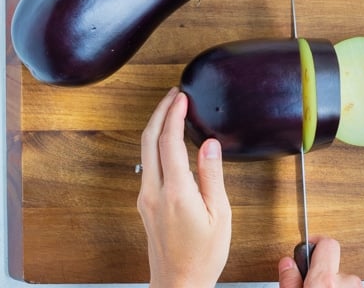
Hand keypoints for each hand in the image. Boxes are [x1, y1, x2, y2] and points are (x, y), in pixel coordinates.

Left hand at [137, 87, 231, 287]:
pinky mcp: (146, 203)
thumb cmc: (202, 256)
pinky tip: (168, 142)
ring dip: (156, 127)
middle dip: (159, 112)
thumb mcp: (219, 215)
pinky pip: (147, 164)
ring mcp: (146, 197)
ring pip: (144, 151)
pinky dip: (156, 144)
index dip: (174, 115)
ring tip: (171, 112)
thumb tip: (209, 145)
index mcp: (176, 192)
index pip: (169, 141)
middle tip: (172, 95)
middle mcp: (154, 192)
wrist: (179, 284)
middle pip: (148, 140)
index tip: (181, 97)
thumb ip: (212, 176)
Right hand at [278, 237, 362, 287]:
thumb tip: (287, 263)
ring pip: (344, 279)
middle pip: (334, 263)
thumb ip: (290, 280)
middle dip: (324, 271)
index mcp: (325, 280)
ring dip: (334, 284)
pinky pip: (350, 287)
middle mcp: (347, 282)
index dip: (316, 242)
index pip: (327, 243)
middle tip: (311, 284)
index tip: (309, 247)